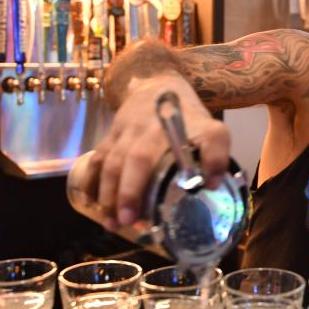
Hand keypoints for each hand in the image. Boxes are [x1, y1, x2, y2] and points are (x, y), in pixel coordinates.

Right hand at [78, 75, 230, 227]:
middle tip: (130, 221)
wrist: (156, 86)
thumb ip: (216, 155)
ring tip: (113, 223)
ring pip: (112, 161)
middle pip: (137, 158)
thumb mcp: (211, 131)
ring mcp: (126, 131)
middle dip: (130, 191)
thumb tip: (213, 185)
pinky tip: (92, 203)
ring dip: (109, 194)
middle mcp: (149, 128)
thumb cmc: (186, 119)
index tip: (191, 191)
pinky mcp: (109, 136)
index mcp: (177, 129)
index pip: (190, 144)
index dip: (193, 164)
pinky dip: (92, 182)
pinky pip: (97, 159)